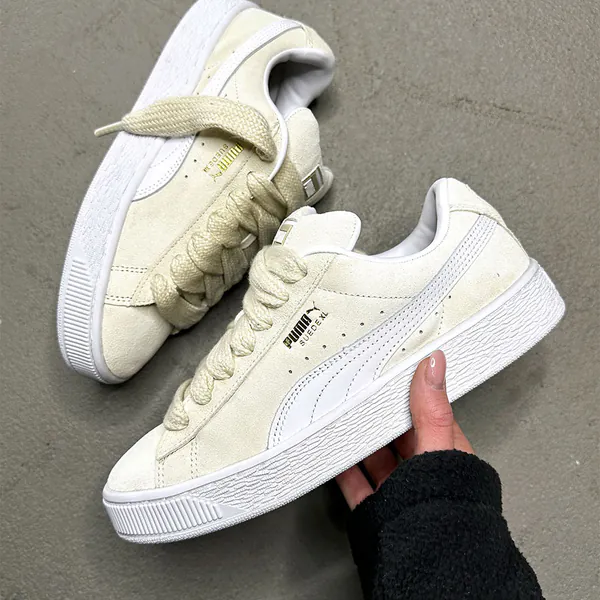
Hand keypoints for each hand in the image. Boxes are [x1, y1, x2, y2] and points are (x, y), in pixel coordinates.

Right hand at [336, 350, 473, 509]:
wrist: (429, 564)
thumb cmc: (447, 509)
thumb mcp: (438, 449)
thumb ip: (432, 410)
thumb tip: (435, 365)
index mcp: (445, 451)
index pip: (424, 412)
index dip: (406, 392)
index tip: (387, 374)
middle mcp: (422, 470)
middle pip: (394, 434)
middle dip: (376, 416)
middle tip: (357, 393)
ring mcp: (399, 490)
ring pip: (374, 457)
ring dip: (357, 441)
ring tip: (341, 419)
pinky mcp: (378, 508)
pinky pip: (356, 482)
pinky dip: (343, 468)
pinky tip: (333, 456)